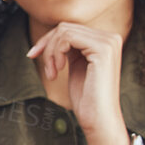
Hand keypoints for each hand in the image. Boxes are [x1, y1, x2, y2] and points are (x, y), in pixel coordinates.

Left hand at [26, 23, 127, 144]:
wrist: (98, 118)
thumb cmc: (86, 96)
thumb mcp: (76, 65)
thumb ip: (70, 47)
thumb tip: (53, 32)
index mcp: (106, 41)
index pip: (69, 28)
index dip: (48, 40)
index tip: (33, 55)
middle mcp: (111, 38)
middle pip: (65, 27)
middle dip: (47, 46)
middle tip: (47, 69)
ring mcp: (108, 42)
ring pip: (64, 31)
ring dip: (50, 52)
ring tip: (52, 73)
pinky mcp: (102, 49)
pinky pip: (67, 37)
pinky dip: (55, 52)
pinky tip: (58, 70)